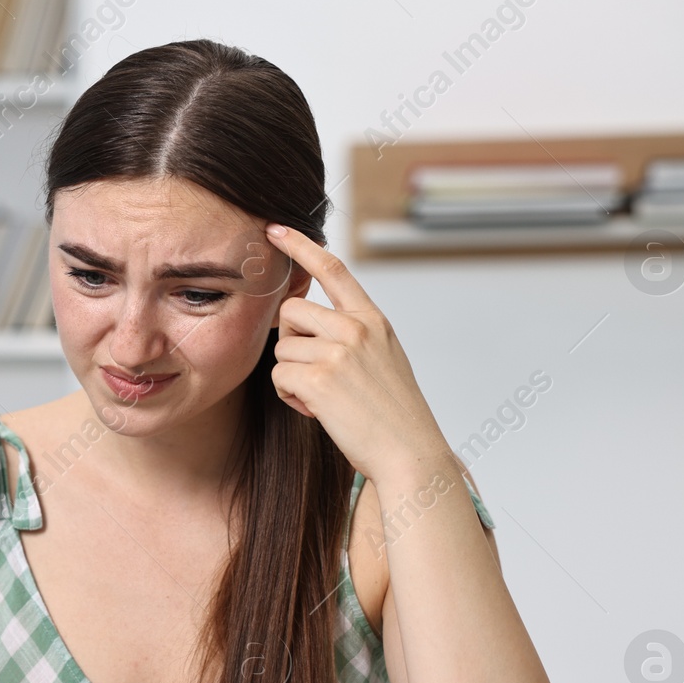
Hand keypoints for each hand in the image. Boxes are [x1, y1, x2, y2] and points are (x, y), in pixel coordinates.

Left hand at [263, 223, 450, 482]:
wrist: (409, 454)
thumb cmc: (392, 415)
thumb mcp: (382, 359)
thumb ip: (350, 334)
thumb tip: (301, 324)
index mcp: (373, 320)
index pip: (332, 269)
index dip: (300, 245)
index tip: (274, 228)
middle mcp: (356, 328)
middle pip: (290, 313)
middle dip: (289, 343)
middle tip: (313, 373)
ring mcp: (338, 352)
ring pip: (281, 350)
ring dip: (292, 377)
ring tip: (325, 399)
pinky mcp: (319, 379)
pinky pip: (278, 377)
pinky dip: (290, 398)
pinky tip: (317, 411)